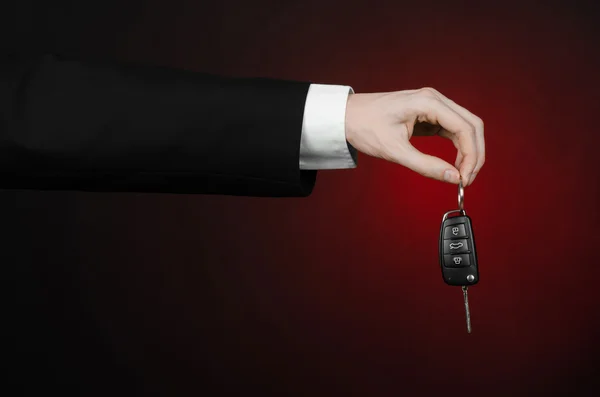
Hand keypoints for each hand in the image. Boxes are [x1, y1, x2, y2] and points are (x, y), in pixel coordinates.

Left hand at [344, 88, 484, 185]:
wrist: (346, 116)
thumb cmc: (364, 127)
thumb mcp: (395, 151)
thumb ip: (425, 165)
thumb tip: (453, 178)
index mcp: (428, 102)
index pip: (465, 128)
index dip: (471, 156)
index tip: (465, 179)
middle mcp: (435, 99)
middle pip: (472, 125)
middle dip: (474, 154)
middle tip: (467, 179)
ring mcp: (432, 105)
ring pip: (465, 127)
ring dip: (468, 151)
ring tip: (462, 175)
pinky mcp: (428, 114)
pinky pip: (452, 129)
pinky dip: (458, 146)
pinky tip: (454, 164)